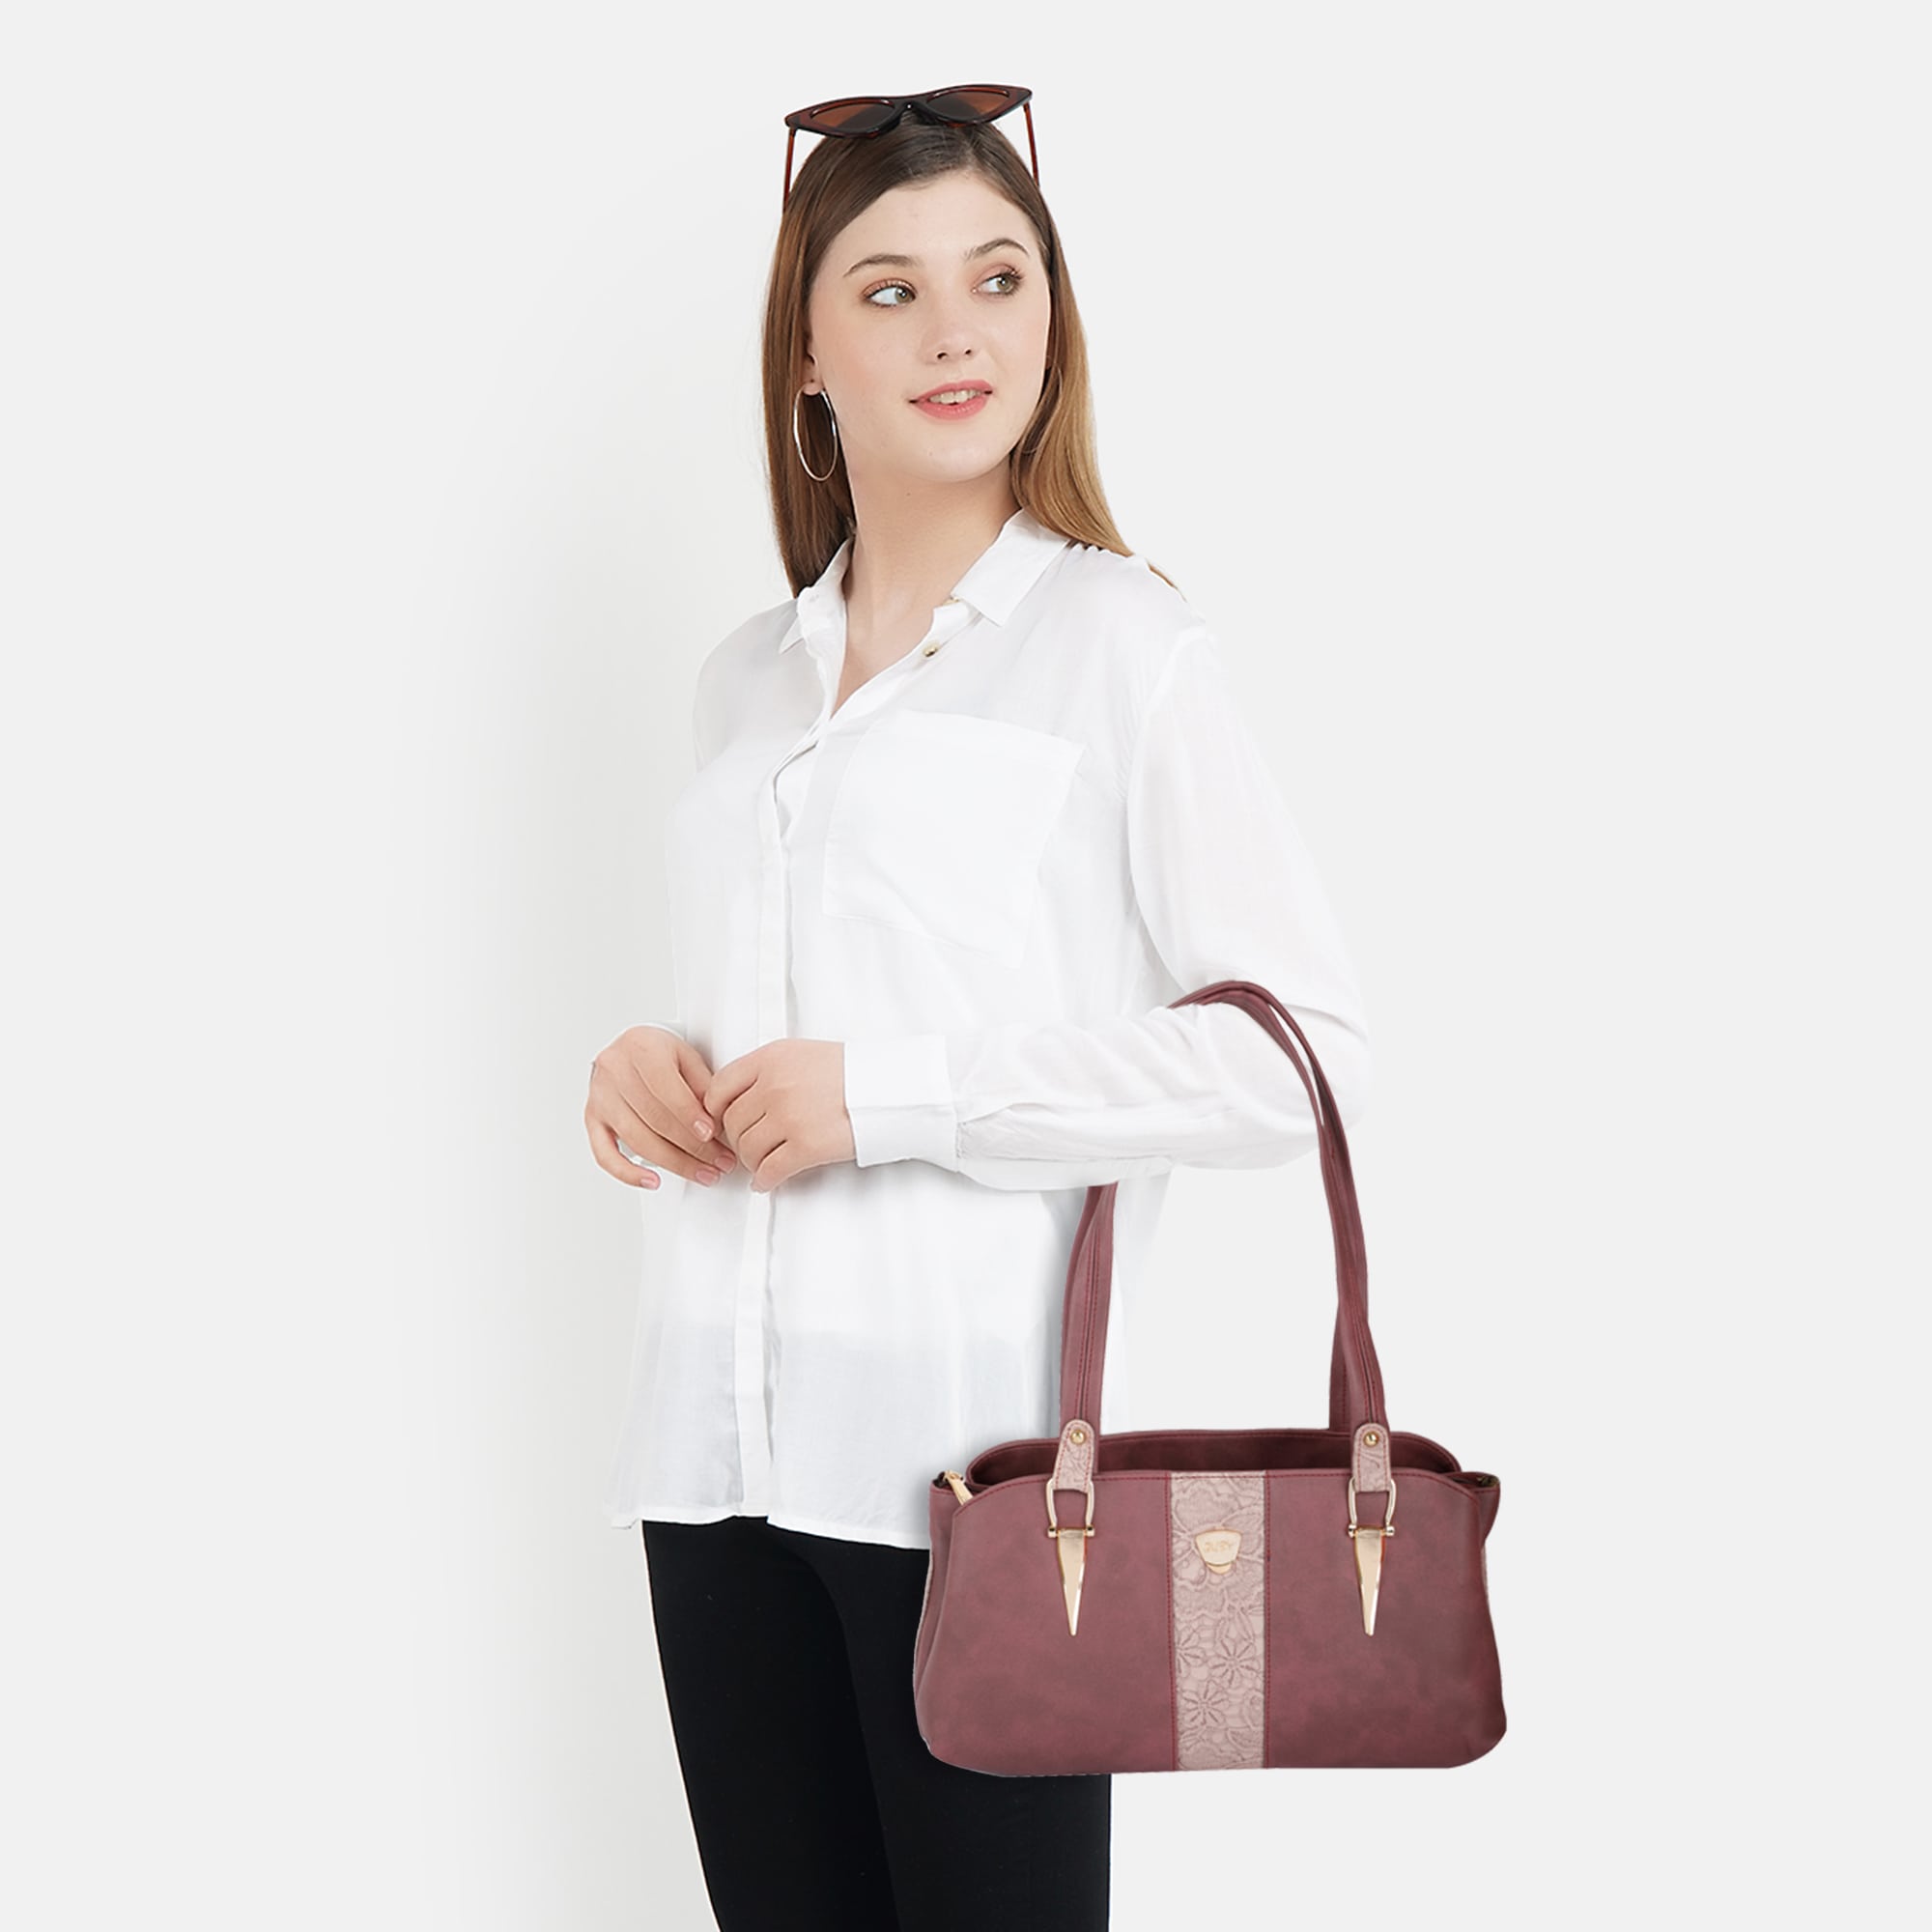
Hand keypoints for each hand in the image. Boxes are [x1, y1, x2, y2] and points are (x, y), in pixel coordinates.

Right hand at [585, 1026, 737, 1190]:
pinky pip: (604, 1153)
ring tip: (701, 1172)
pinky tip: (652, 1180)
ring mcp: (600, 1096)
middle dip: (691, 1147)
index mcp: (641, 1048)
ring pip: (636, 1139)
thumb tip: (718, 1121)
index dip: (690, 1117)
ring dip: (673, 1163)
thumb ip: (702, 1085)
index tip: (711, 1135)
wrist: (630, 1048)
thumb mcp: (688, 1055)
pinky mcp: (593, 1118)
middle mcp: (615, 1070)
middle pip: (654, 1119)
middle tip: (718, 1161)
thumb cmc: (659, 1051)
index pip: (667, 1090)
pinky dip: (627, 1173)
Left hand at [702, 1039, 854, 1192]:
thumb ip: (771, 1070)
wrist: (890, 1089)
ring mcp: (788, 1117)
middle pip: (732, 1123)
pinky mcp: (805, 1147)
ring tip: (761, 1163)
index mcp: (771, 1059)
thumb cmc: (854, 1072)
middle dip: (737, 1139)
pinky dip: (764, 1180)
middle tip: (747, 1147)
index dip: (716, 1111)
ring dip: (751, 1161)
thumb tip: (744, 1097)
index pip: (720, 1087)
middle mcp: (773, 1086)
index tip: (722, 1122)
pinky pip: (770, 1170)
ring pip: (747, 1149)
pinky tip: (767, 1181)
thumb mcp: (805, 1053)